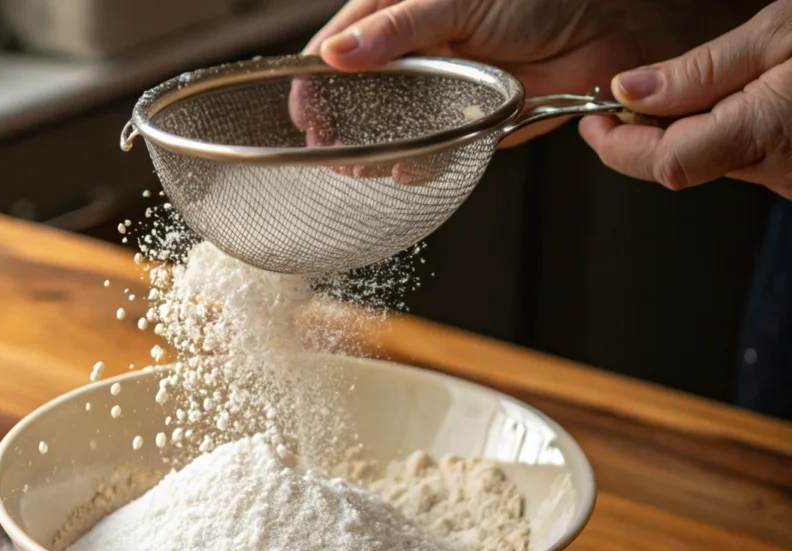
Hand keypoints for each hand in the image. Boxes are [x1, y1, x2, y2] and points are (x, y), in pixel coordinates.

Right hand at [301, 0, 649, 145]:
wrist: (610, 22)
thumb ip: (397, 28)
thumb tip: (337, 53)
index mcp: (401, 13)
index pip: (340, 46)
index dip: (316, 79)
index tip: (303, 111)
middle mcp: (417, 53)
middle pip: (359, 97)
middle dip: (341, 125)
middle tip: (329, 148)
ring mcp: (441, 90)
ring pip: (392, 130)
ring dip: (377, 152)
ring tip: (363, 165)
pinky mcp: (470, 122)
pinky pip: (435, 151)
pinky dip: (422, 166)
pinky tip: (410, 171)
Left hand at [580, 1, 791, 198]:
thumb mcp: (780, 31)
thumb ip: (701, 69)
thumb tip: (630, 91)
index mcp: (765, 131)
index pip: (664, 160)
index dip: (618, 145)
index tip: (593, 123)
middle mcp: (777, 169)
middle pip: (680, 165)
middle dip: (642, 136)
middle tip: (620, 106)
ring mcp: (788, 177)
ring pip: (708, 163)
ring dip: (680, 133)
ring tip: (676, 93)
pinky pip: (739, 159)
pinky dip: (716, 134)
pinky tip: (723, 101)